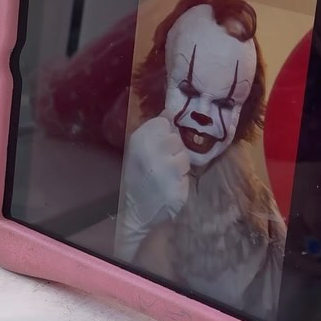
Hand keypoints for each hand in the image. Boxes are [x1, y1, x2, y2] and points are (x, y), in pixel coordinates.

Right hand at [116, 117, 189, 261]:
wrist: (133, 210)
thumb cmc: (136, 176)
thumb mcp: (138, 149)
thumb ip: (154, 129)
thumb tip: (170, 109)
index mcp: (138, 140)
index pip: (163, 123)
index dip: (162, 135)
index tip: (155, 146)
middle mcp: (152, 153)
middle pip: (176, 139)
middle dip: (172, 150)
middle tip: (160, 163)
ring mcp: (166, 172)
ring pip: (185, 157)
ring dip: (178, 166)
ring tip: (164, 176)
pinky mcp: (178, 189)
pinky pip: (187, 177)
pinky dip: (180, 182)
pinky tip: (168, 187)